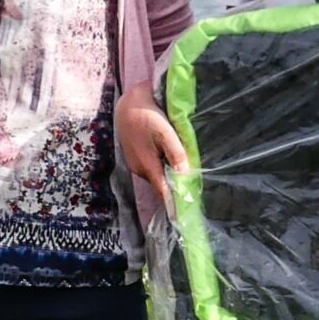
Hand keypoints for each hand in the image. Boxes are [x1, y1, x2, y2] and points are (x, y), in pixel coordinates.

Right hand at [116, 82, 187, 212]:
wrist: (127, 103)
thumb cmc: (147, 115)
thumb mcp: (165, 132)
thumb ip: (175, 152)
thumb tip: (185, 173)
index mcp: (148, 166)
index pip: (162, 192)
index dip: (173, 204)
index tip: (182, 216)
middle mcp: (140, 169)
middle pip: (160, 184)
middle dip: (174, 187)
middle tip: (191, 190)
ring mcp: (135, 163)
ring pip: (156, 174)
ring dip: (167, 174)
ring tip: (182, 171)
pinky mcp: (134, 156)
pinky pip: (151, 166)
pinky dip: (160, 165)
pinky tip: (167, 157)